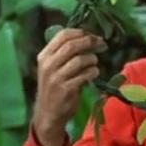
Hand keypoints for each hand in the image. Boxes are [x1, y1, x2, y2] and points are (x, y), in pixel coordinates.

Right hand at [32, 29, 104, 145]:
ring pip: (80, 59)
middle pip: (72, 45)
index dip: (80, 32)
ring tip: (94, 63)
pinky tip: (94, 74)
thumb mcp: (52, 68)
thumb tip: (87, 37)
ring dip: (92, 59)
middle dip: (90, 42)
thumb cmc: (54, 87)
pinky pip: (86, 74)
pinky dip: (93, 72)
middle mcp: (48, 65)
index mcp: (44, 56)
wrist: (48, 113)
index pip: (62, 35)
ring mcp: (56, 77)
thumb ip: (64, 53)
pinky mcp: (66, 89)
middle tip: (102, 44)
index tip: (92, 35)